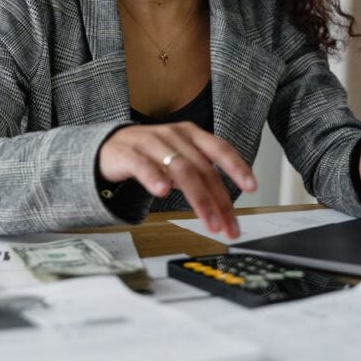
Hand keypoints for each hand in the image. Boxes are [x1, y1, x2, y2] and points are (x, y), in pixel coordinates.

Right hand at [98, 122, 256, 237]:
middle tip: (228, 225)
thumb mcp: (179, 159)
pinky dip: (155, 178)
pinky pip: (143, 166)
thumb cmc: (149, 154)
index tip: (252, 186)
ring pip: (180, 169)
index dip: (237, 166)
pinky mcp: (127, 153)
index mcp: (190, 135)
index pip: (219, 148)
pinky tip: (163, 192)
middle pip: (202, 168)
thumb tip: (225, 203)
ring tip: (208, 221)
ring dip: (198, 198)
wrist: (107, 147)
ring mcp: (150, 143)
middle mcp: (173, 136)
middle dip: (219, 200)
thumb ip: (201, 175)